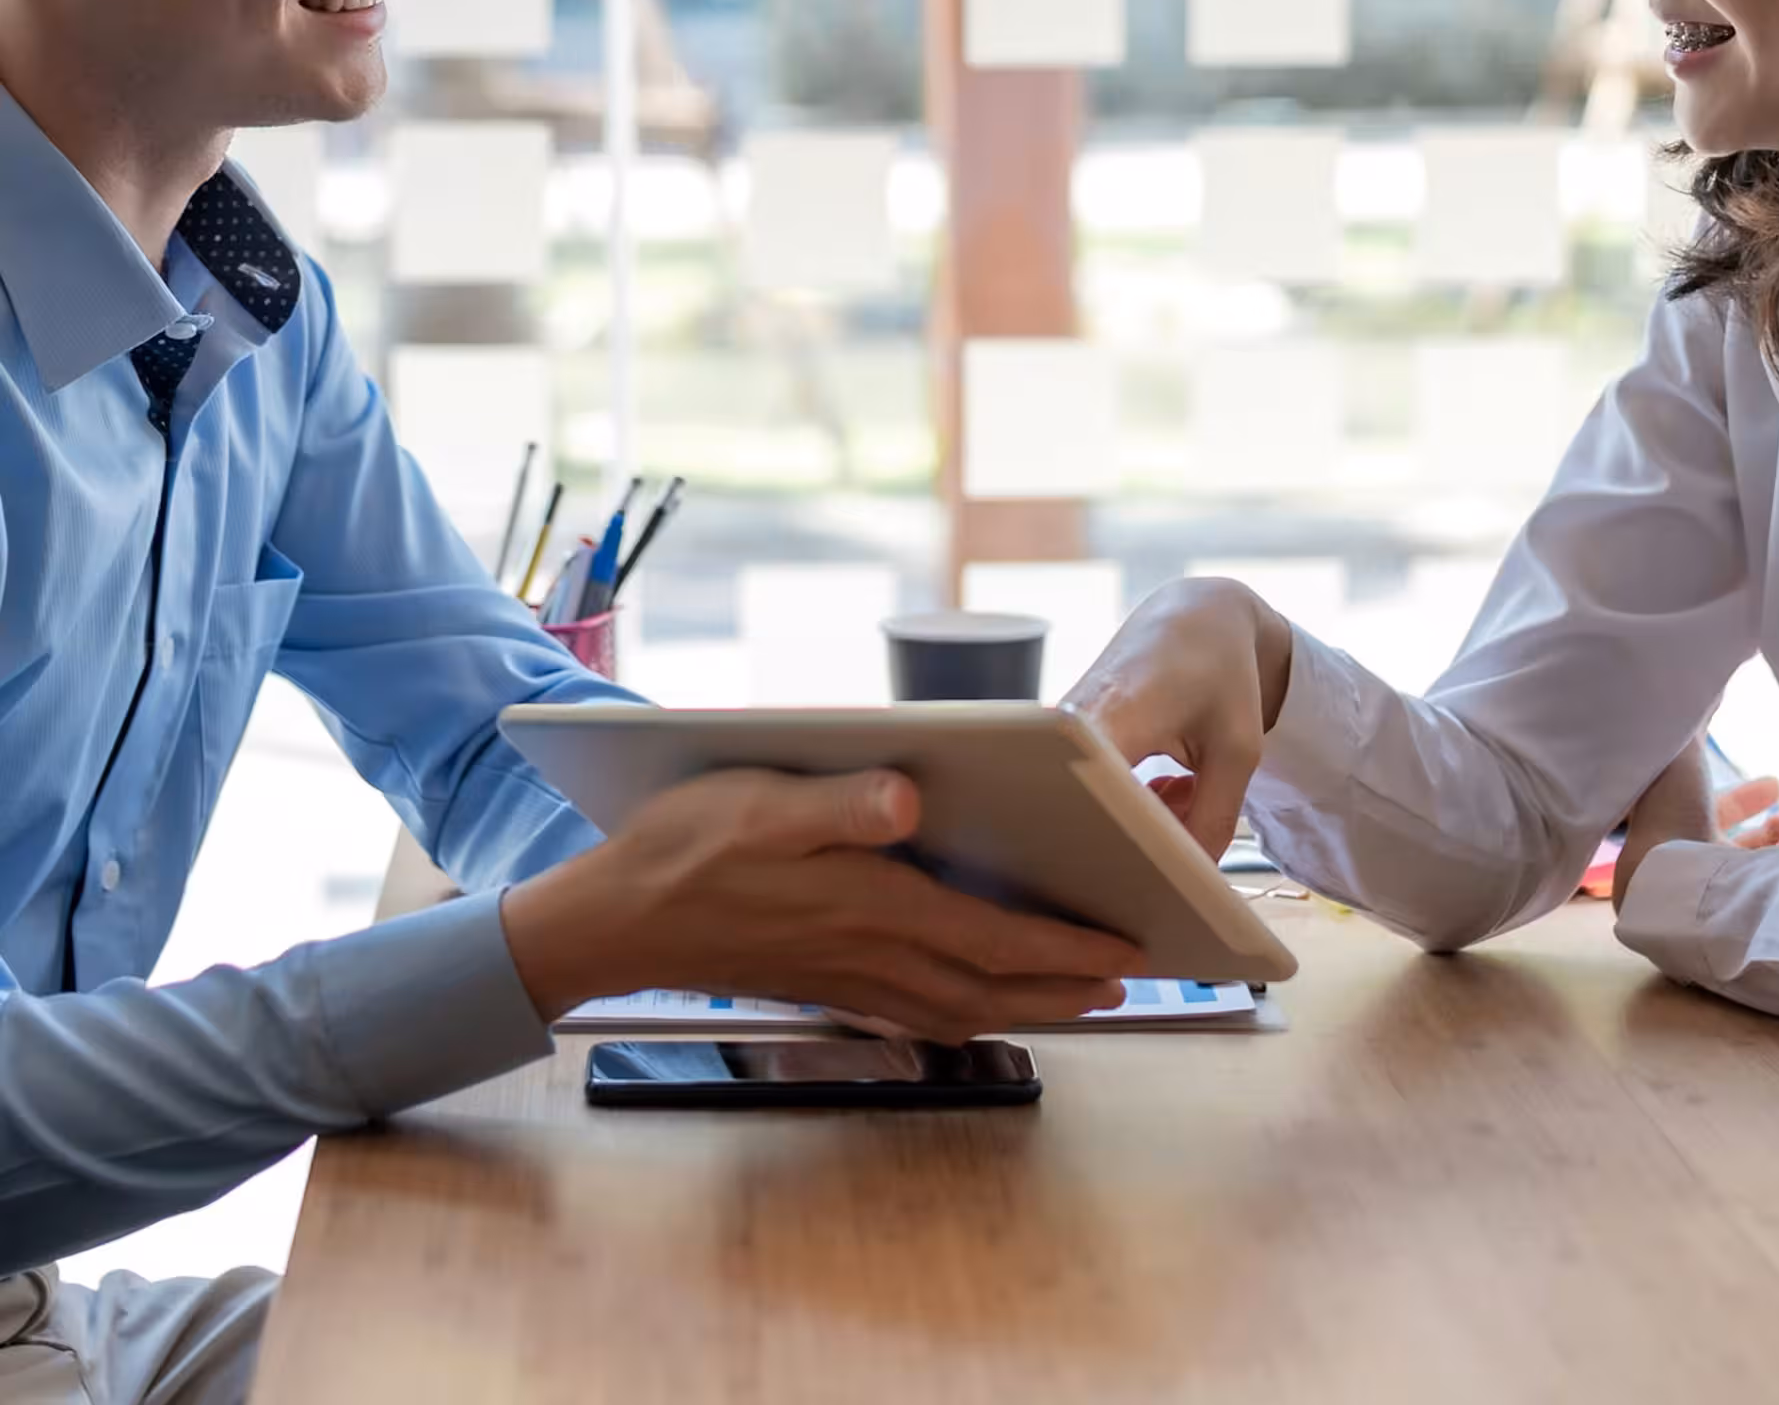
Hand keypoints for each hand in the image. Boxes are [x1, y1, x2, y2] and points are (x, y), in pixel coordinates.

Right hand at [499, 767, 1146, 1043]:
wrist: (615, 917)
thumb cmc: (684, 842)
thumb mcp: (755, 798)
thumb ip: (835, 802)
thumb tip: (909, 795)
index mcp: (869, 902)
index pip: (991, 934)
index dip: (1066, 946)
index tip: (1129, 948)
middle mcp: (870, 951)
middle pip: (993, 984)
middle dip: (1069, 986)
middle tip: (1136, 978)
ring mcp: (850, 976)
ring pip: (964, 1004)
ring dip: (1031, 1004)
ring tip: (1086, 994)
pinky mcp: (828, 981)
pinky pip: (922, 1010)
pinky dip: (972, 1010)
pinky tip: (984, 1000)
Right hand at [1062, 578, 1292, 861]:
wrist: (1195, 616)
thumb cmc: (1220, 674)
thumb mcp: (1238, 750)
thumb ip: (1213, 820)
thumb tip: (1186, 882)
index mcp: (1111, 714)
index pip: (1091, 797)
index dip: (1118, 842)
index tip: (1149, 871)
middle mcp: (1068, 724)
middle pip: (1084, 810)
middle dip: (1132, 841)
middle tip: (1176, 851)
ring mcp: (1062, 733)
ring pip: (1094, 807)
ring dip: (1144, 821)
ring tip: (1189, 789)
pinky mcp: (1067, 742)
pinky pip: (1097, 794)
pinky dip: (1138, 805)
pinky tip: (1172, 785)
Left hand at [1612, 738, 1778, 911]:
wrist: (1674, 885)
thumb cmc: (1673, 815)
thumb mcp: (1682, 755)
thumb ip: (1694, 724)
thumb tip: (1705, 688)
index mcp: (1677, 827)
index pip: (1715, 812)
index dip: (1746, 798)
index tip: (1776, 782)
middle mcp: (1698, 864)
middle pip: (1750, 842)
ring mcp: (1722, 894)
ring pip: (1770, 867)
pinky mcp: (1748, 916)